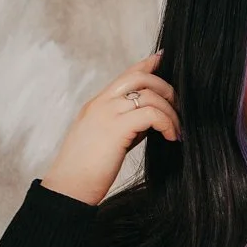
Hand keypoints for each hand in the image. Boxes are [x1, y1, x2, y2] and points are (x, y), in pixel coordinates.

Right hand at [40, 51, 180, 206]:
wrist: (68, 187)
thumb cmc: (86, 171)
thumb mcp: (105, 140)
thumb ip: (125, 125)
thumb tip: (151, 120)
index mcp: (97, 105)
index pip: (125, 75)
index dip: (146, 64)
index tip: (162, 58)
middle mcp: (101, 104)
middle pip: (140, 77)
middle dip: (165, 88)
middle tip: (177, 108)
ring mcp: (107, 113)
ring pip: (150, 95)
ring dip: (171, 112)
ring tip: (176, 131)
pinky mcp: (116, 128)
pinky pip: (152, 114)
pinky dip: (167, 123)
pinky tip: (171, 136)